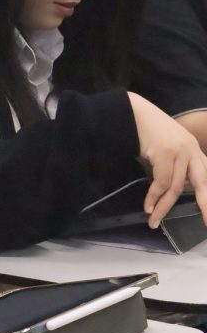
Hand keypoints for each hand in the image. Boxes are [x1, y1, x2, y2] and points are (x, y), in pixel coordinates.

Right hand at [129, 93, 206, 227]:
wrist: (133, 111)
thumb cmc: (147, 128)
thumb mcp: (167, 146)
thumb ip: (174, 163)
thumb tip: (172, 187)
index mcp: (194, 149)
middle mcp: (192, 151)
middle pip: (203, 184)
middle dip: (206, 205)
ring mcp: (179, 152)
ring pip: (177, 188)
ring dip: (164, 207)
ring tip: (155, 221)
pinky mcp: (165, 154)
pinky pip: (161, 182)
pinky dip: (154, 197)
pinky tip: (148, 207)